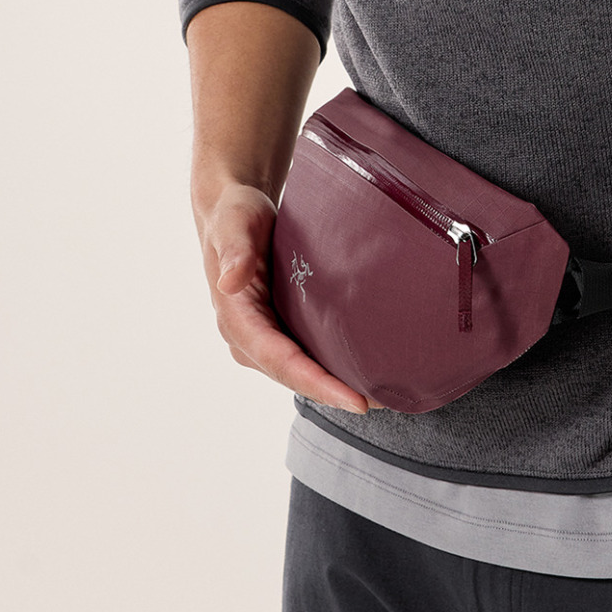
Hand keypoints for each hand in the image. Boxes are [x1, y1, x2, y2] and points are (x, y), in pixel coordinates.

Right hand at [197, 180, 370, 413]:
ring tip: (382, 396)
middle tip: (382, 403)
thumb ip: (234, 250)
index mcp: (236, 320)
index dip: (317, 385)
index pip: (281, 362)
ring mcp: (262, 337)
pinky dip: (331, 366)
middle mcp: (247, 338)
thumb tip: (229, 282)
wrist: (233, 209)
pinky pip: (305, 355)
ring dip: (335, 385)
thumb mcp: (234, 223)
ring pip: (301, 371)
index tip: (355, 401)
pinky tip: (362, 370)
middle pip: (295, 376)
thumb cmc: (234, 213)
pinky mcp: (277, 328)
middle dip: (334, 394)